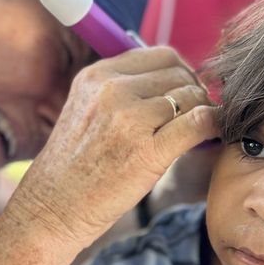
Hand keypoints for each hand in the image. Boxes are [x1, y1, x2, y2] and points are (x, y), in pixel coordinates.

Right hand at [12, 47, 217, 250]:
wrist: (51, 209)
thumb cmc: (73, 167)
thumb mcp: (86, 111)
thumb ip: (121, 91)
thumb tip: (174, 82)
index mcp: (96, 76)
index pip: (160, 55)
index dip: (181, 74)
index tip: (183, 95)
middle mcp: (111, 90)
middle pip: (179, 73)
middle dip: (194, 93)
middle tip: (194, 115)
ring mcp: (129, 119)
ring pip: (191, 97)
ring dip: (202, 111)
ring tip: (198, 132)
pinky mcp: (147, 151)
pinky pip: (198, 123)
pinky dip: (212, 126)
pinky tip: (211, 136)